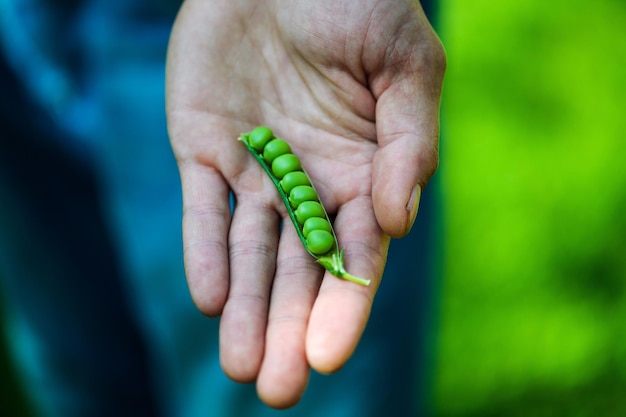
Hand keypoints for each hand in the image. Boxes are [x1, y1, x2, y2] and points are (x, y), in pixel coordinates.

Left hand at [166, 0, 444, 408]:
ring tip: (240, 364)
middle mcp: (310, 182)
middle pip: (300, 269)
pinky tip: (210, 298)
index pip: (356, 254)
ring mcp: (255, 169)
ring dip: (245, 307)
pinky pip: (203, 209)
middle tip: (276, 388)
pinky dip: (205, 250)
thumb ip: (409, 143)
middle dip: (288, 326)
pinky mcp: (204, 149)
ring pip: (250, 252)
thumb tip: (395, 222)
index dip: (343, 304)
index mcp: (365, 172)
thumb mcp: (405, 63)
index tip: (325, 355)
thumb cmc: (358, 3)